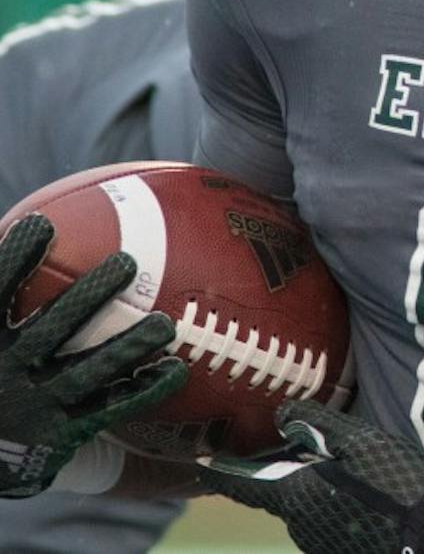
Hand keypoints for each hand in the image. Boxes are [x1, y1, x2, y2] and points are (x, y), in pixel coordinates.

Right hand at [0, 213, 187, 496]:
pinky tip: (177, 370)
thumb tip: (8, 229)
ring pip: (87, 372)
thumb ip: (3, 290)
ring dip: (128, 347)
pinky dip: (144, 390)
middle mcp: (8, 371)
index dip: (15, 261)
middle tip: (127, 262)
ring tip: (165, 324)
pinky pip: (109, 409)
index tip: (42, 223)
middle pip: (51, 330)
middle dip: (88, 297)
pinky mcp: (63, 431)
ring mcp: (37, 403)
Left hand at [199, 400, 423, 553]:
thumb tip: (283, 415)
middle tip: (310, 443)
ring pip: (307, 505)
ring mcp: (319, 543)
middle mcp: (298, 525)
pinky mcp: (340, 549)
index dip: (218, 470)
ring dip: (318, 486)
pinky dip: (337, 502)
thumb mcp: (361, 443)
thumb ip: (319, 426)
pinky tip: (367, 492)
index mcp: (295, 496)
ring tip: (353, 467)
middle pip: (280, 492)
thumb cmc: (397, 487)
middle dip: (289, 469)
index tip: (198, 460)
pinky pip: (327, 519)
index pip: (242, 484)